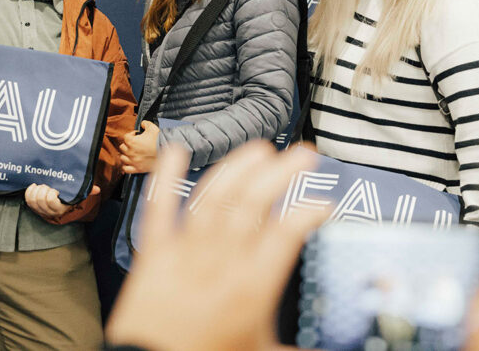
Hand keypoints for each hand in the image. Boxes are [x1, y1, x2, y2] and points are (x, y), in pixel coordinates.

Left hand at [24, 183, 99, 221]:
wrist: (61, 205)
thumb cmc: (70, 197)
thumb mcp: (79, 194)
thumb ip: (88, 191)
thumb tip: (97, 189)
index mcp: (61, 208)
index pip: (51, 200)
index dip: (51, 193)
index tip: (55, 188)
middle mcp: (50, 212)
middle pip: (40, 200)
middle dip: (42, 190)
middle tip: (47, 185)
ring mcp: (40, 210)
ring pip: (33, 200)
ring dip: (36, 191)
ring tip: (41, 185)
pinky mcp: (34, 207)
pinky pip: (28, 200)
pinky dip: (29, 192)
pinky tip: (34, 186)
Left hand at [105, 142, 323, 350]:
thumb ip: (298, 350)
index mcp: (252, 287)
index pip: (286, 235)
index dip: (307, 213)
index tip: (325, 203)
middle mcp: (221, 262)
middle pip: (254, 204)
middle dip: (281, 174)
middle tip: (304, 155)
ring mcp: (185, 253)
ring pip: (214, 199)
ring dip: (238, 168)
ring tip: (260, 149)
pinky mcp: (153, 254)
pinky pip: (158, 209)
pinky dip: (165, 177)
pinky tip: (176, 149)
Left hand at [120, 120, 158, 173]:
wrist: (167, 152)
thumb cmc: (159, 140)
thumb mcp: (152, 128)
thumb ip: (145, 123)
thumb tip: (143, 124)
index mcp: (132, 142)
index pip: (125, 137)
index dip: (131, 134)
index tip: (136, 135)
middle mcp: (131, 152)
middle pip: (122, 147)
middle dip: (128, 144)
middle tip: (134, 144)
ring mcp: (133, 161)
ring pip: (123, 158)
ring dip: (126, 155)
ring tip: (131, 153)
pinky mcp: (137, 169)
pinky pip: (126, 169)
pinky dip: (126, 166)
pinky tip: (130, 163)